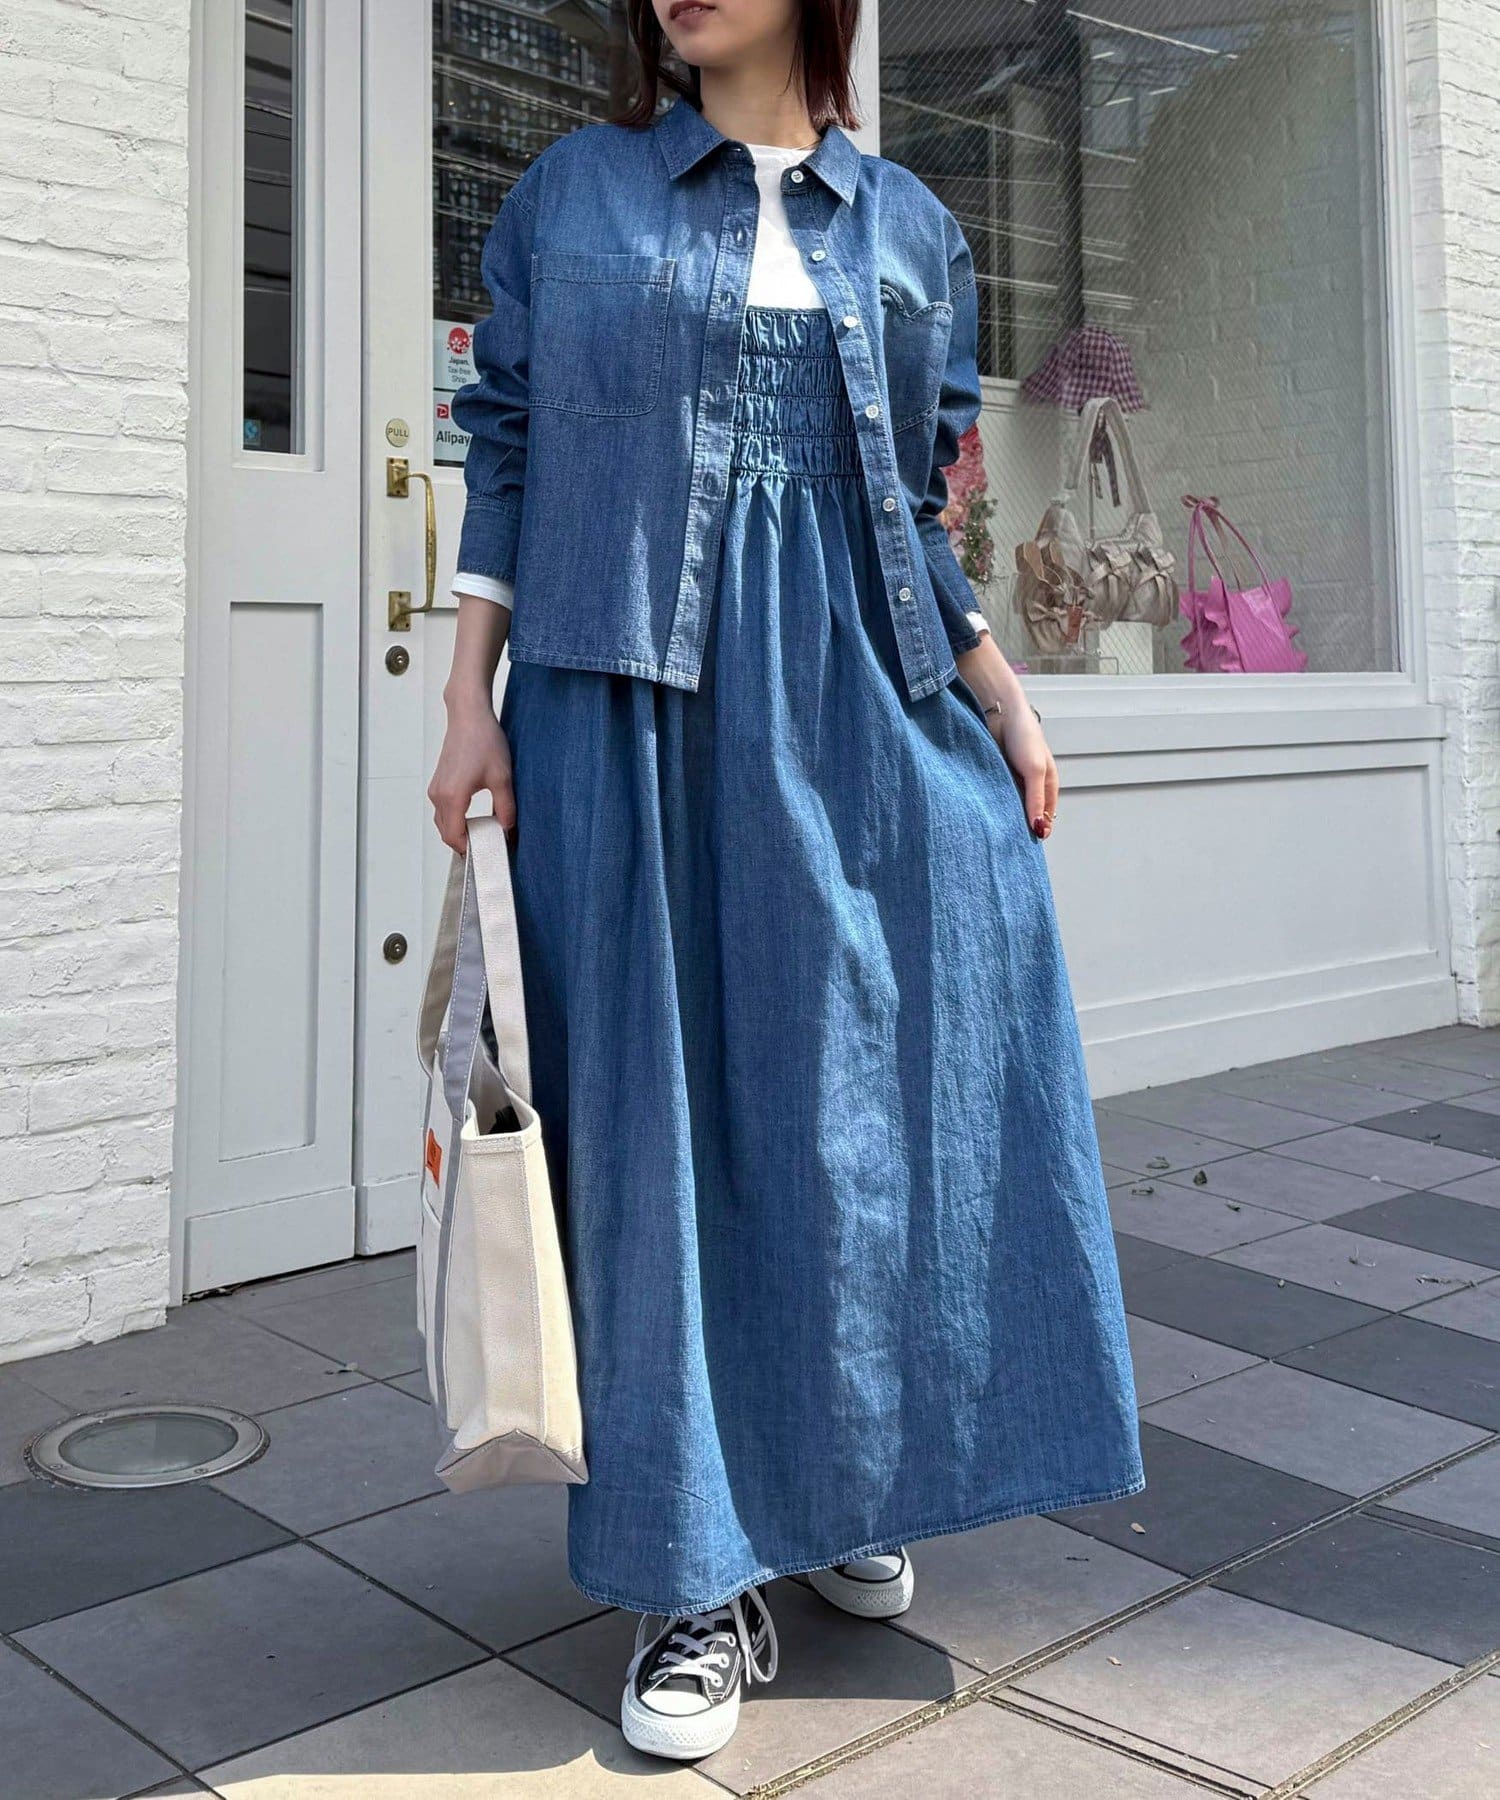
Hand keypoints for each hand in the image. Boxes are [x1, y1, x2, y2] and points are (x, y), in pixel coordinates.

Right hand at [428, 697, 514, 853]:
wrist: (469, 716)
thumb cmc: (484, 741)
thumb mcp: (503, 777)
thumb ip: (506, 807)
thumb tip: (508, 829)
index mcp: (453, 796)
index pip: (454, 836)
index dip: (468, 850)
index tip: (485, 854)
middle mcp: (438, 795)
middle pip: (446, 832)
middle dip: (464, 843)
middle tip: (488, 846)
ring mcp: (436, 788)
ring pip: (443, 822)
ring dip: (459, 831)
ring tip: (483, 833)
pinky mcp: (438, 782)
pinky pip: (443, 810)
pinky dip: (454, 819)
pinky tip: (474, 818)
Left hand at [989, 706, 1058, 840]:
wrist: (1000, 712)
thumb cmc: (1024, 736)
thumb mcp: (1035, 771)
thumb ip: (1036, 800)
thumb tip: (1040, 829)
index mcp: (1047, 784)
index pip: (1045, 817)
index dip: (1037, 831)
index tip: (1024, 847)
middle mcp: (1031, 785)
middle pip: (1027, 814)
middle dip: (1019, 826)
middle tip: (1007, 843)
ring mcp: (1013, 780)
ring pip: (1010, 806)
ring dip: (1004, 816)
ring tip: (995, 832)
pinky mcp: (996, 775)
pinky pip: (995, 796)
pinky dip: (992, 804)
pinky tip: (984, 813)